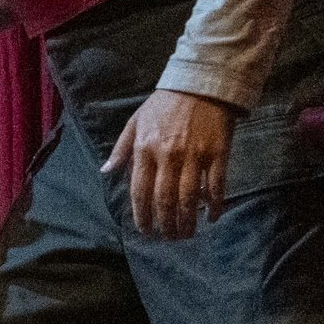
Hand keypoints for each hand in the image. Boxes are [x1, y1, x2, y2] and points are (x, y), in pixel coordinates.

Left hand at [103, 88, 235, 238]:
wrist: (199, 84)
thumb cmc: (163, 105)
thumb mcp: (135, 122)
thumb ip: (121, 149)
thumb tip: (105, 172)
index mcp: (145, 150)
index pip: (140, 191)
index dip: (142, 215)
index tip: (144, 231)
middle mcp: (168, 156)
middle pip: (165, 200)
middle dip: (165, 224)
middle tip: (168, 238)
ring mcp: (194, 156)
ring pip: (190, 198)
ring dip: (187, 221)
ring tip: (186, 234)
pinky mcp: (218, 154)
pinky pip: (216, 186)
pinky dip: (214, 205)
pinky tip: (212, 217)